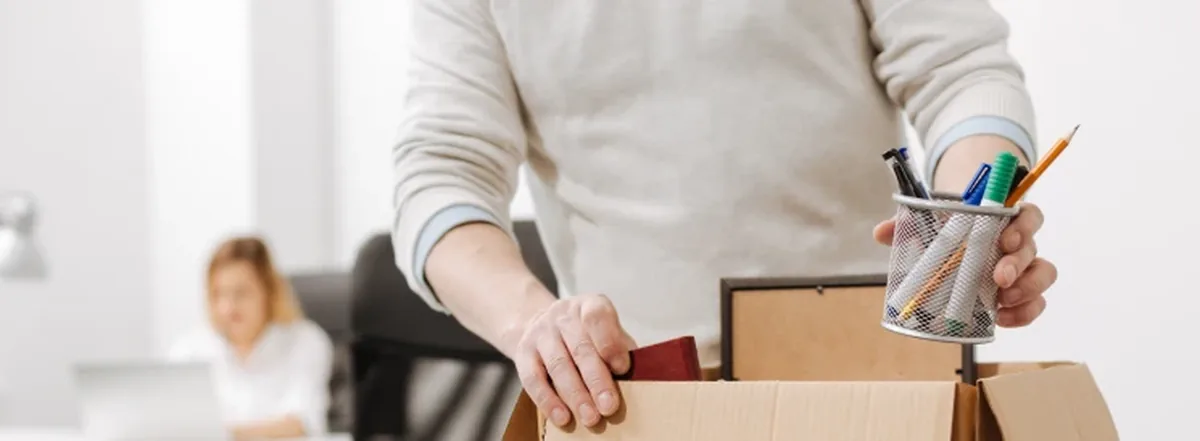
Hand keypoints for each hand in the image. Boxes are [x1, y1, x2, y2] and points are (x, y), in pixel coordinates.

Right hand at [509, 294, 636, 427]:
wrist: (538, 323)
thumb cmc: (584, 334)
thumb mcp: (605, 331)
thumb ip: (620, 348)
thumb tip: (636, 376)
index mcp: (589, 306)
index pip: (597, 317)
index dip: (610, 342)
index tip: (622, 367)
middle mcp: (563, 316)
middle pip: (580, 348)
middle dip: (597, 380)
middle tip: (609, 406)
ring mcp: (540, 333)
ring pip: (559, 365)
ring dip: (576, 395)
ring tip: (590, 417)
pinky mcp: (523, 353)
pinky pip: (533, 379)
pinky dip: (548, 400)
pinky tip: (562, 416)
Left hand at [873, 203, 1056, 326]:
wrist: (953, 247)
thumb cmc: (948, 231)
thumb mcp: (928, 224)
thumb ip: (906, 225)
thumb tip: (882, 232)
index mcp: (1002, 220)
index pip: (1027, 215)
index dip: (1023, 226)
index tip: (1005, 240)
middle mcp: (1019, 243)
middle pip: (1034, 248)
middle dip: (1019, 265)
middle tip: (998, 278)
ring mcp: (1023, 268)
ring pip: (1043, 275)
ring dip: (1027, 289)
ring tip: (1002, 302)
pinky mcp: (1019, 294)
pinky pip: (1034, 303)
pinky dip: (1024, 313)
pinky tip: (1004, 319)